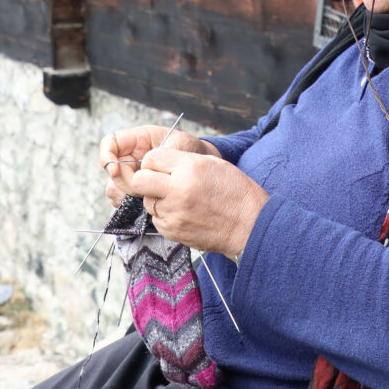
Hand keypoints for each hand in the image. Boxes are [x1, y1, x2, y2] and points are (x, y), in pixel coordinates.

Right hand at [99, 125, 217, 206]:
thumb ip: (162, 155)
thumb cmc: (191, 151)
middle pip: (110, 170)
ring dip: (123, 195)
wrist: (200, 167)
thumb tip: (143, 169)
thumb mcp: (181, 145)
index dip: (107, 156)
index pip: (110, 143)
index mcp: (138, 139)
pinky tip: (143, 205)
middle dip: (121, 181)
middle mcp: (130, 156)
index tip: (115, 170)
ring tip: (142, 198)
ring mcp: (131, 173)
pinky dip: (128, 204)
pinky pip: (122, 199)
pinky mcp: (136, 190)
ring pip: (114, 186)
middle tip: (138, 190)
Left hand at [124, 147, 268, 258]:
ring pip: (148, 201)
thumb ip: (181, 160)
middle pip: (140, 180)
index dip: (154, 162)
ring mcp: (174, 213)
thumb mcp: (211, 163)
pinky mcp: (172, 231)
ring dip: (158, 199)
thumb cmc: (233, 191)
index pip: (151, 157)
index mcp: (189, 167)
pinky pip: (157, 219)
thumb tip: (155, 162)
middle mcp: (178, 189)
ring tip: (180, 200)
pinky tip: (184, 213)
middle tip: (158, 182)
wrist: (249, 225)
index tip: (161, 167)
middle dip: (146, 179)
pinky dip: (166, 216)